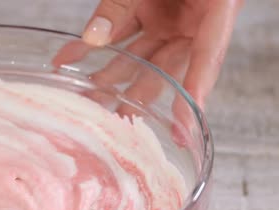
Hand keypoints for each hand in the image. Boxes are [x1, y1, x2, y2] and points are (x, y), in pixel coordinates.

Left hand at [82, 0, 242, 107]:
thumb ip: (122, 3)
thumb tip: (92, 39)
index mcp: (216, 9)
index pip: (209, 54)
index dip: (196, 86)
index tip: (185, 120)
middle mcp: (191, 23)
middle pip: (164, 67)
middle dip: (136, 96)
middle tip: (114, 124)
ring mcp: (166, 21)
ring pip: (136, 57)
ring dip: (106, 77)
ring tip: (82, 101)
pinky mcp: (144, 14)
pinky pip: (115, 34)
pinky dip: (89, 47)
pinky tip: (66, 61)